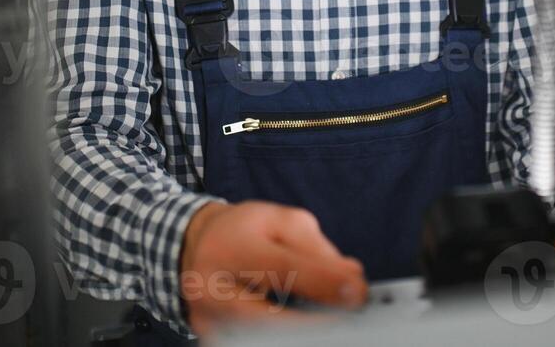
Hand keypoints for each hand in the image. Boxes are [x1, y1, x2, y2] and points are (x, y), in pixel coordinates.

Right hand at [179, 200, 367, 336]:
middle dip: (312, 323)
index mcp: (231, 249)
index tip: (357, 291)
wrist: (196, 244)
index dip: (323, 281)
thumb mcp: (280, 221)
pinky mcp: (210, 336)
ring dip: (300, 333)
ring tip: (331, 323)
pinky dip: (281, 337)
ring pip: (258, 336)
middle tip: (348, 318)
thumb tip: (351, 278)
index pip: (281, 267)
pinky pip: (251, 339)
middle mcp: (211, 287)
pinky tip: (305, 332)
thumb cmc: (244, 231)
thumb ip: (317, 247)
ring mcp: (207, 319)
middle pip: (263, 317)